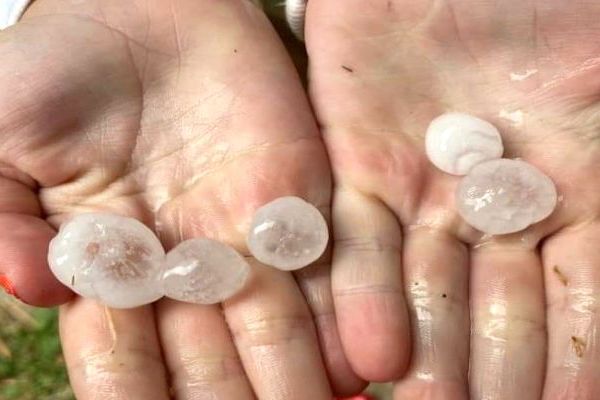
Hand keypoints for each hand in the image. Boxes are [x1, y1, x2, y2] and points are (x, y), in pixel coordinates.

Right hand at [0, 0, 360, 397]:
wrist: (141, 8)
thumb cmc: (57, 67)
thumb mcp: (1, 134)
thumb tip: (29, 289)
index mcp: (108, 268)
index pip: (124, 360)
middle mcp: (180, 268)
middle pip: (208, 361)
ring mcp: (241, 238)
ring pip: (272, 327)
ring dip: (293, 381)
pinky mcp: (293, 202)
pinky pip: (319, 269)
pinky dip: (337, 317)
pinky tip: (355, 367)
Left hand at [306, 1, 599, 397]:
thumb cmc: (563, 13)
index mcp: (576, 198)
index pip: (578, 306)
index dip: (572, 364)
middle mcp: (496, 209)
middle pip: (495, 309)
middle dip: (491, 371)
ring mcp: (425, 189)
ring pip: (426, 287)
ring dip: (428, 351)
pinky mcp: (357, 165)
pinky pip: (358, 239)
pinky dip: (364, 294)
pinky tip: (372, 352)